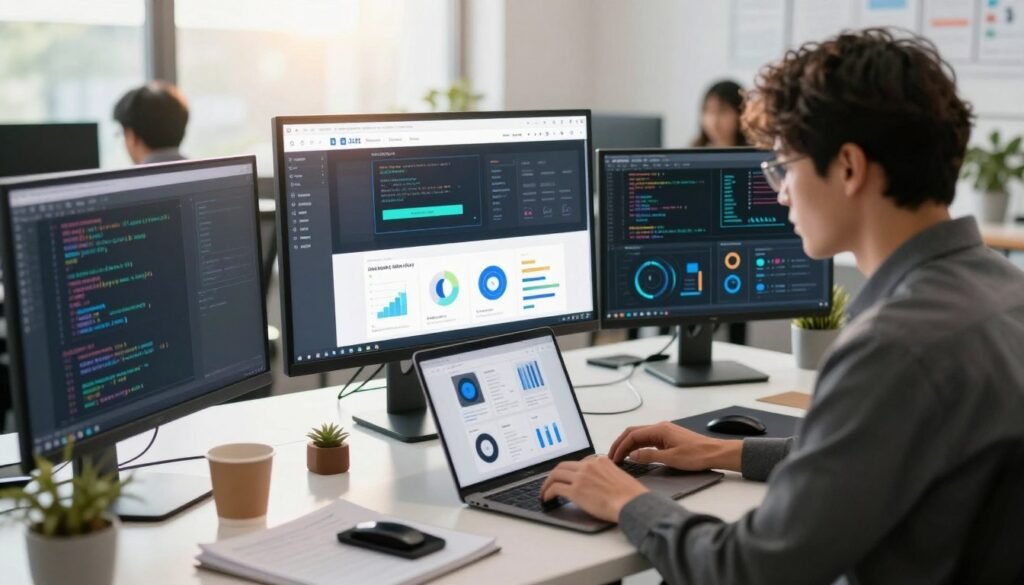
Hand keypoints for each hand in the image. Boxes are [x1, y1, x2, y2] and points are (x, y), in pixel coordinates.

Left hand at [539, 456, 648, 522]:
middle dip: (554, 474)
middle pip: (563, 466)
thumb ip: (606, 475)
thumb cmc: (630, 495)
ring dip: (547, 483)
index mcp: (600, 461)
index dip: (569, 471)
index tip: (565, 477)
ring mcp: (581, 477)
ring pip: (556, 475)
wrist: (632, 503)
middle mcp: (589, 466)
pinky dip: (548, 492)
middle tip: (550, 483)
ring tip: (544, 492)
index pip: (578, 463)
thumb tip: (597, 483)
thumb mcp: (619, 477)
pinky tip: (547, 498)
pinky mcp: (576, 490)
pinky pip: (555, 488)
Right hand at [608, 421, 741, 471]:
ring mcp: (664, 432)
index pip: (632, 435)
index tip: (614, 458)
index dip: (620, 446)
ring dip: (628, 446)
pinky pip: (648, 440)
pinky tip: (635, 455)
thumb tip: (632, 455)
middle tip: (612, 457)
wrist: (716, 453)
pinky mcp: (668, 439)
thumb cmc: (698, 455)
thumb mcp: (671, 458)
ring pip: (640, 436)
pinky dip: (638, 447)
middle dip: (620, 444)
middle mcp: (661, 428)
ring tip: (620, 458)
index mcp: (660, 429)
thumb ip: (649, 456)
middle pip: (633, 433)